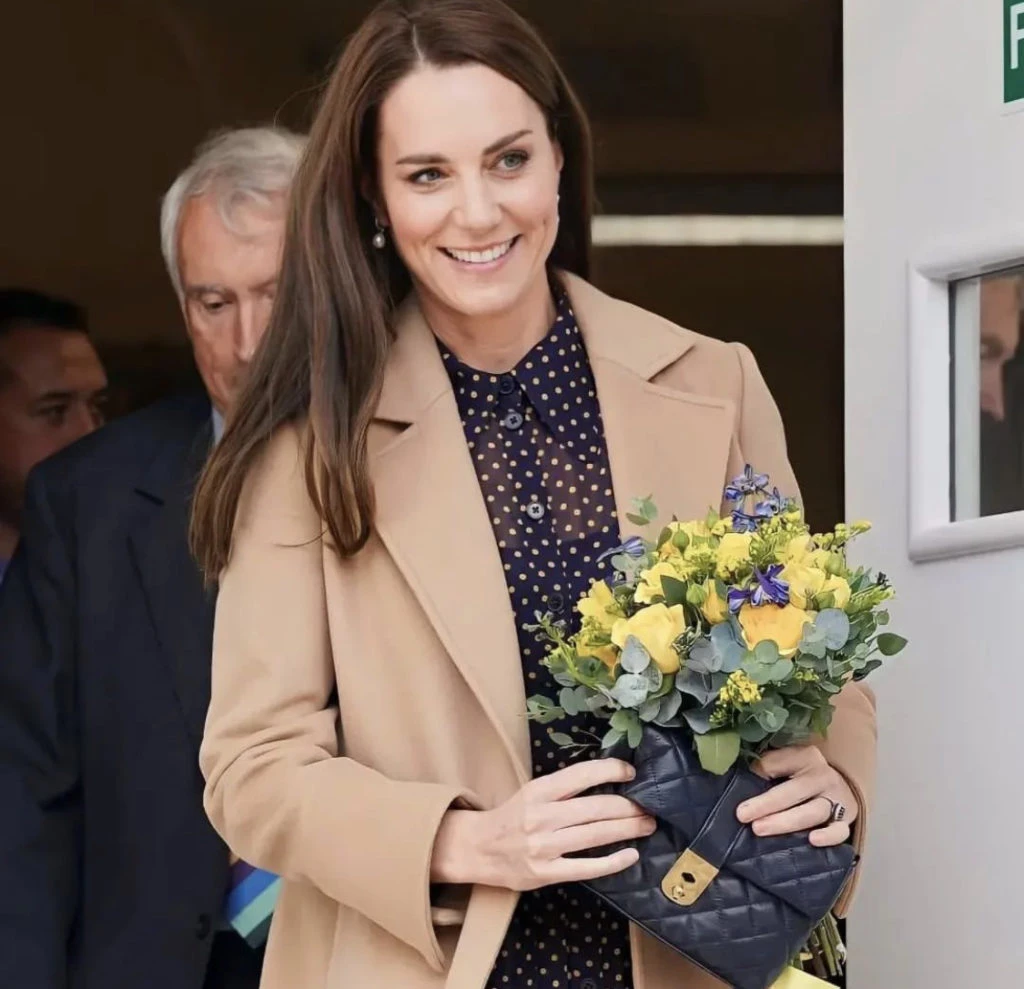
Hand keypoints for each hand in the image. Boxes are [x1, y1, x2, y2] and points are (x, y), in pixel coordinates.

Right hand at [431, 759, 654, 889]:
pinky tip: (630, 855)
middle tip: (650, 806)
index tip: (631, 772)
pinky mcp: (546, 873)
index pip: (580, 775)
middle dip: (628, 807)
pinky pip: (586, 867)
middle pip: (594, 808)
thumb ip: (563, 790)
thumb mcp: (531, 793)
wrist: (477, 849)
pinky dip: (612, 862)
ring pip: (595, 835)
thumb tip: (606, 782)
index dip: (609, 771)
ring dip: (627, 830)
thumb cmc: (511, 817)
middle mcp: (541, 816)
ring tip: (647, 825)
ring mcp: (544, 846)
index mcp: (538, 791)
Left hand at [735, 745, 858, 847]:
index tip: (740, 781)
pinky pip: (840, 830)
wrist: (840, 787)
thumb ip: (767, 767)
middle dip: (766, 804)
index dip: (760, 771)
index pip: (779, 763)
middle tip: (742, 814)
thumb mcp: (787, 764)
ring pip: (812, 812)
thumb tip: (741, 777)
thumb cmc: (802, 776)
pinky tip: (812, 840)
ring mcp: (837, 799)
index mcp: (805, 757)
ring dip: (785, 822)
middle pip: (793, 791)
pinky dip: (829, 836)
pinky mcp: (847, 820)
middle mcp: (822, 776)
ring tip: (760, 829)